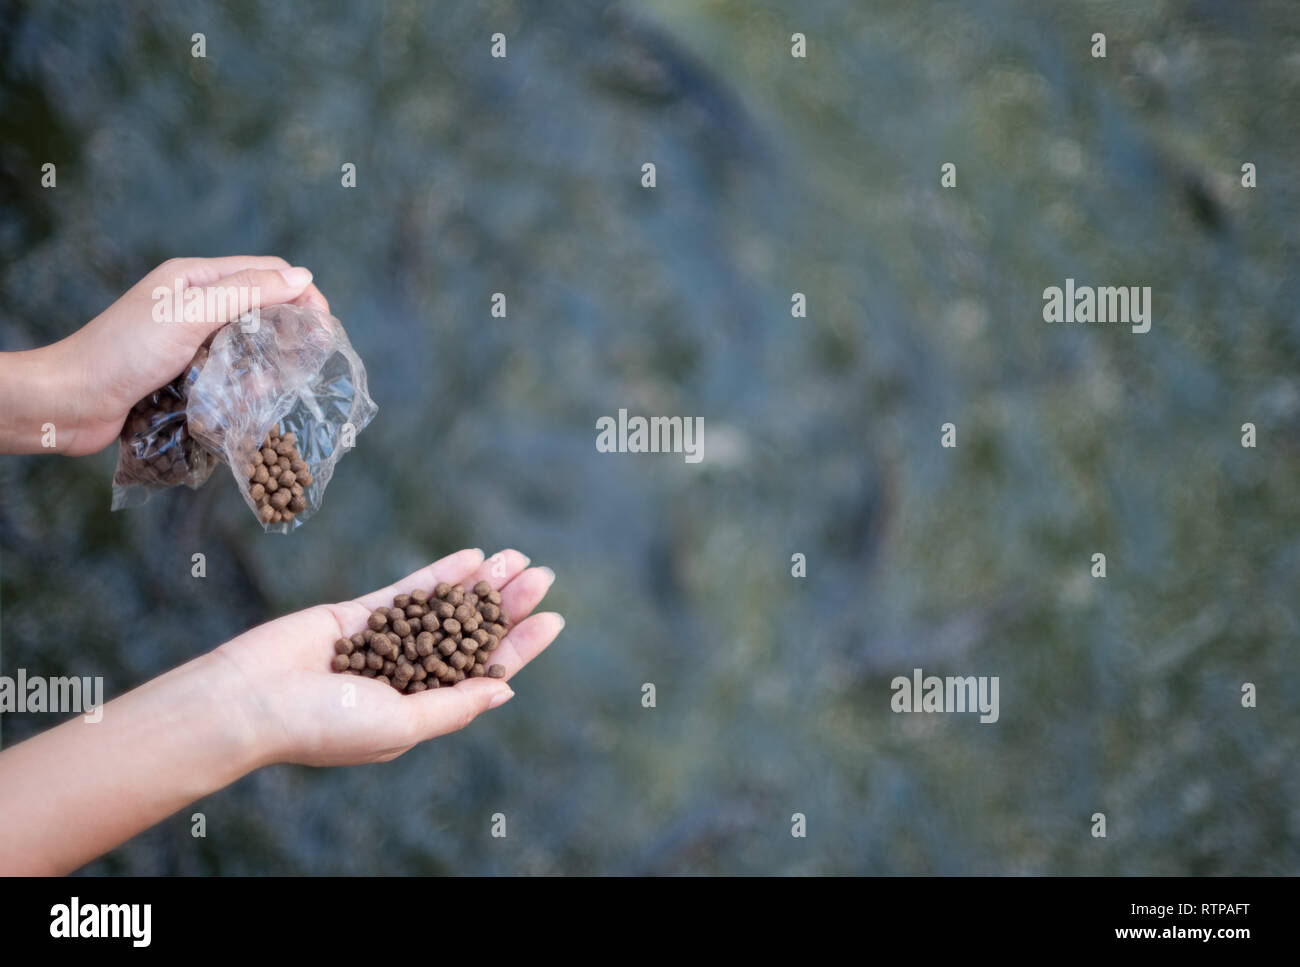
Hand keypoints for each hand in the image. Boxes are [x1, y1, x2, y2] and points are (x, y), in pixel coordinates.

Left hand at [0, 256, 329, 454]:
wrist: (70, 401)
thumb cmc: (124, 351)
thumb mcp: (190, 313)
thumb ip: (247, 292)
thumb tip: (303, 278)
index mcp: (195, 277)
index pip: (267, 272)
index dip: (301, 294)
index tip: (324, 328)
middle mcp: (195, 304)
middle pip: (262, 308)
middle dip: (289, 331)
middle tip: (308, 361)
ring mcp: (189, 340)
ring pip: (249, 345)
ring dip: (268, 364)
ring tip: (278, 387)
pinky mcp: (185, 374)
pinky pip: (230, 375)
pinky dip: (246, 387)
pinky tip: (251, 403)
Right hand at [213, 548, 563, 766]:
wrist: (249, 701)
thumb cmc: (324, 726)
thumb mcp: (402, 724)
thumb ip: (454, 706)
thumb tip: (507, 691)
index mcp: (420, 710)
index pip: (484, 673)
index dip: (520, 646)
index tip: (554, 619)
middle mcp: (406, 677)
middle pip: (470, 635)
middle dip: (505, 607)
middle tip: (543, 576)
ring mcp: (382, 644)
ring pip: (444, 608)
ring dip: (479, 584)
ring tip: (517, 559)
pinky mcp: (356, 617)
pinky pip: (407, 592)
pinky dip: (439, 575)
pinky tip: (472, 557)